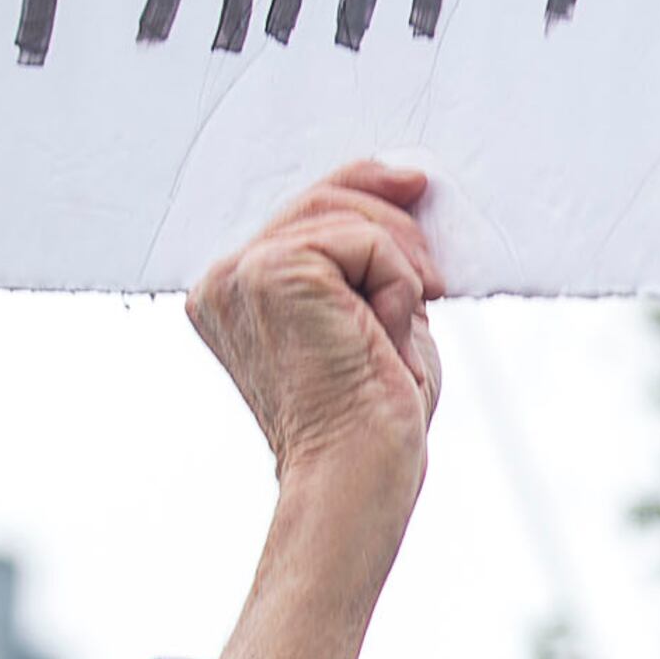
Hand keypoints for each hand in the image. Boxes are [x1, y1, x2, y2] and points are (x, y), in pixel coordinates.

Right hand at [189, 158, 447, 658]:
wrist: (356, 474)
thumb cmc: (372, 418)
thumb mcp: (372, 319)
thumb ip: (368, 263)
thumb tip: (405, 191)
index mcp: (233, 292)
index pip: (299, 212)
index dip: (362, 190)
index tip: (412, 184)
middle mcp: (222, 279)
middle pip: (319, 198)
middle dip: (392, 217)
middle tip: (437, 270)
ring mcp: (239, 275)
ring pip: (343, 213)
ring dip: (400, 260)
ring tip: (413, 316)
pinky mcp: (270, 274)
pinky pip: (363, 240)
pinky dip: (397, 283)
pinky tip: (386, 332)